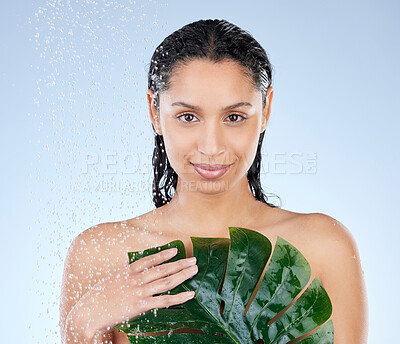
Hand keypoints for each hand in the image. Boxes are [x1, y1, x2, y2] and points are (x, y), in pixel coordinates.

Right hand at [71, 247, 197, 340]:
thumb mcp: (112, 279)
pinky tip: (189, 294)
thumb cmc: (98, 296)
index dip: (164, 254)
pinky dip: (179, 297)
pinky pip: (164, 301)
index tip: (175, 250)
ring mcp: (139, 292)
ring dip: (182, 275)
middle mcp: (136, 279)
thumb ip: (125, 272)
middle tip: (193, 259)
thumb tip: (132, 267)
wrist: (89, 313)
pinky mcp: (141, 306)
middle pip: (162, 269)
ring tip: (194, 270)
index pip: (150, 259)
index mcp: (128, 271)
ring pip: (166, 282)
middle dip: (179, 263)